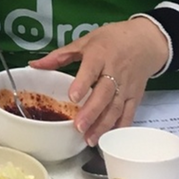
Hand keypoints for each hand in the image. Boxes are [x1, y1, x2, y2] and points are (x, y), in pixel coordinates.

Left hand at [33, 18, 170, 145]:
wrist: (145, 41)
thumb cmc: (112, 39)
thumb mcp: (85, 41)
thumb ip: (59, 56)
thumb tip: (34, 64)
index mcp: (99, 55)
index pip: (91, 70)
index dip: (82, 83)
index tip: (72, 97)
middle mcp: (115, 71)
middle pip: (104, 94)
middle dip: (92, 111)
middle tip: (78, 127)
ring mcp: (127, 86)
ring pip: (116, 107)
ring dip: (103, 124)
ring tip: (90, 139)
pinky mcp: (136, 96)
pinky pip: (129, 113)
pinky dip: (120, 127)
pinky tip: (110, 138)